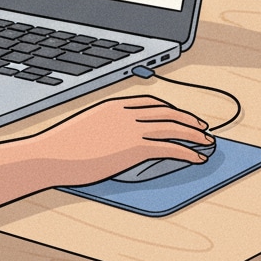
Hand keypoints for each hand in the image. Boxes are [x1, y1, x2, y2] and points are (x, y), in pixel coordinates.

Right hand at [32, 94, 213, 186]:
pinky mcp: (134, 147)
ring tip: (207, 142)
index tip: (181, 115)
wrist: (52, 154)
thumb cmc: (63, 147)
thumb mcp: (87, 128)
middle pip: (166, 112)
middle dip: (187, 119)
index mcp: (113, 105)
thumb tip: (120, 140)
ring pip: (173, 127)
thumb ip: (107, 128)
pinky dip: (188, 152)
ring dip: (194, 135)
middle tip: (202, 128)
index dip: (170, 109)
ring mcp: (130, 129)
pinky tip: (197, 158)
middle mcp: (125, 113)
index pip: (150, 103)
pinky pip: (170, 147)